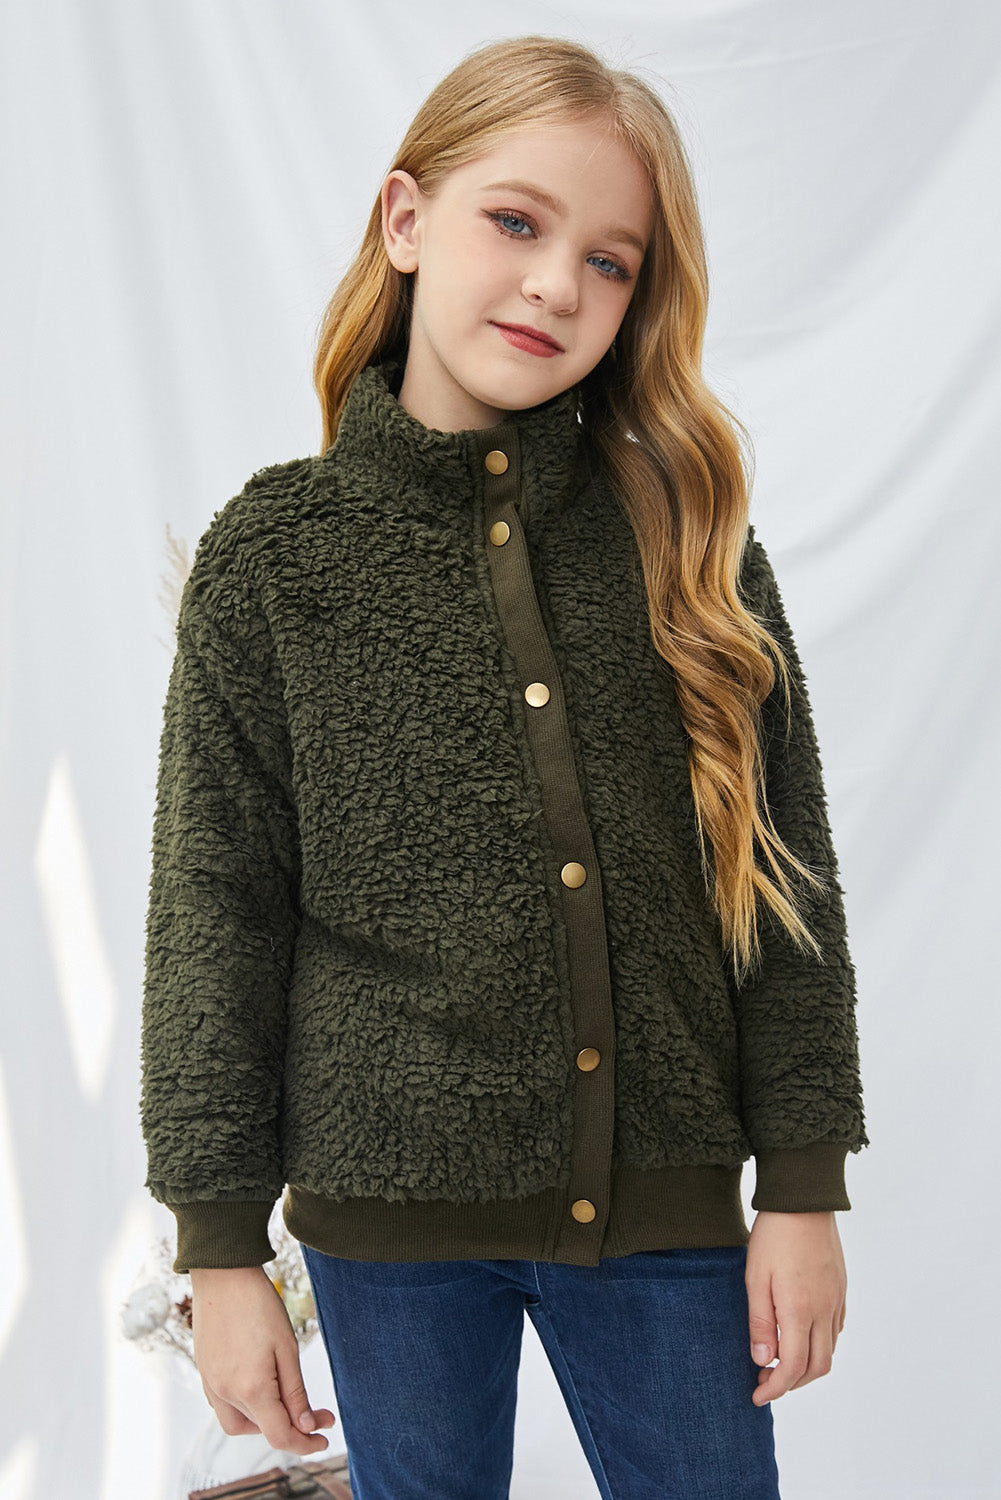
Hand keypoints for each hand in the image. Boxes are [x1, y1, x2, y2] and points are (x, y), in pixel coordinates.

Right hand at [190, 1266, 335, 1454]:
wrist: (222, 1274)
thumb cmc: (258, 1305)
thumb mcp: (286, 1347)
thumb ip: (295, 1392)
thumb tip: (307, 1426)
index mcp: (251, 1389)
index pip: (280, 1435)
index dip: (305, 1444)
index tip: (325, 1440)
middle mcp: (225, 1393)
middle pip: (260, 1431)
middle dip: (288, 1429)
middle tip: (314, 1414)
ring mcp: (211, 1384)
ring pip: (238, 1423)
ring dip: (263, 1422)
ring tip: (285, 1401)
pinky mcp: (204, 1372)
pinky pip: (223, 1405)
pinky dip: (244, 1407)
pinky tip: (259, 1388)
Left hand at [745, 1210, 846, 1405]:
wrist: (804, 1200)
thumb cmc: (773, 1235)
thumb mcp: (755, 1277)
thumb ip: (760, 1322)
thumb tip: (763, 1362)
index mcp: (799, 1310)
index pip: (792, 1367)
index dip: (775, 1389)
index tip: (757, 1396)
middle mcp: (824, 1311)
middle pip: (817, 1368)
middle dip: (792, 1384)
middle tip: (766, 1382)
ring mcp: (836, 1300)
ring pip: (829, 1351)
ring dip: (807, 1367)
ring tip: (779, 1362)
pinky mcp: (841, 1289)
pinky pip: (835, 1330)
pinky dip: (820, 1345)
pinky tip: (800, 1337)